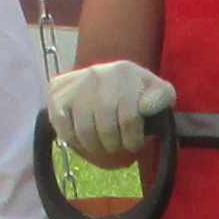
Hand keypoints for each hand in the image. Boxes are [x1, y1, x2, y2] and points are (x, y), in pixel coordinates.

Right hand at [46, 59, 171, 167]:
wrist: (108, 78)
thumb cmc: (136, 92)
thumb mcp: (157, 91)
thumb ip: (162, 97)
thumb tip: (146, 107)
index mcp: (126, 71)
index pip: (130, 117)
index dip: (133, 139)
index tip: (134, 144)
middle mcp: (99, 72)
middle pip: (105, 127)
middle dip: (114, 144)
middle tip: (117, 147)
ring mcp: (76, 82)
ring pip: (84, 130)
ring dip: (95, 146)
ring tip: (102, 145)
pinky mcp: (56, 92)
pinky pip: (63, 127)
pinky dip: (73, 139)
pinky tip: (83, 138)